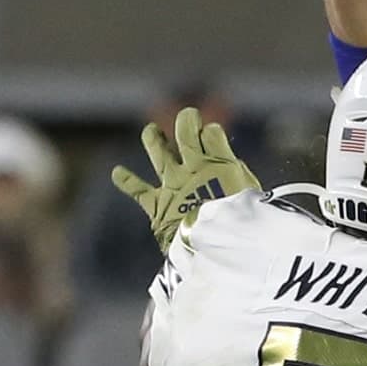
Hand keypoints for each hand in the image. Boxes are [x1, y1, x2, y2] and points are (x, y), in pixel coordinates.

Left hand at [112, 107, 260, 251]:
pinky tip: (117, 173)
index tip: (213, 135)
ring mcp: (173, 184)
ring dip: (154, 139)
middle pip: (185, 133)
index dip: (212, 131)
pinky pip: (138, 189)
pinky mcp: (157, 204)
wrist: (214, 249)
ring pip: (159, 152)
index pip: (213, 133)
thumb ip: (239, 175)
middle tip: (189, 116)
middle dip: (187, 121)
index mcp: (220, 164)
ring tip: (151, 131)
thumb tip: (230, 163)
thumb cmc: (240, 223)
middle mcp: (193, 168)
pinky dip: (126, 180)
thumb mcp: (249, 195)